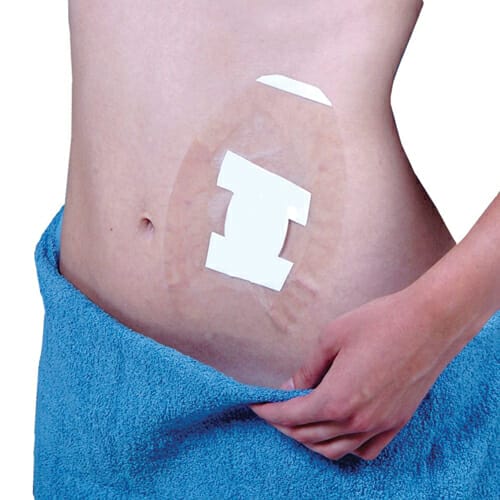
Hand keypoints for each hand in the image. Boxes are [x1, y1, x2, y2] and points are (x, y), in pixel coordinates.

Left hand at [249, 287, 458, 460]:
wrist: (429, 323)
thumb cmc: (379, 322)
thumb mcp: (332, 338)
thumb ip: (309, 368)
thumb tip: (291, 387)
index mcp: (336, 398)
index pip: (292, 416)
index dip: (269, 412)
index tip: (257, 405)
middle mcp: (356, 421)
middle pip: (309, 436)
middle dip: (284, 426)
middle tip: (272, 411)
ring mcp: (379, 426)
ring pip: (334, 450)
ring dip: (310, 440)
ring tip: (298, 424)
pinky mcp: (396, 423)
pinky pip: (365, 451)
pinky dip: (344, 448)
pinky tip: (337, 433)